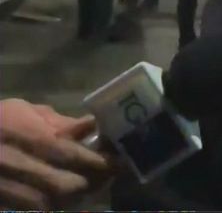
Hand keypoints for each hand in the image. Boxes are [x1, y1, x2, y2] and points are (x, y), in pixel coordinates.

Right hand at [0, 99, 115, 209]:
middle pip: (61, 186)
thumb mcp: (20, 112)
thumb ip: (56, 122)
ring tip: (82, 193)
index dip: (97, 162)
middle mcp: (10, 162)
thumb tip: (92, 126)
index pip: (67, 153)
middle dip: (87, 186)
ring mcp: (1, 187)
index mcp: (21, 135)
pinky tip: (57, 203)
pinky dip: (46, 208)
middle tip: (102, 180)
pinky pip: (25, 211)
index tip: (117, 164)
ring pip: (45, 205)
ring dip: (68, 202)